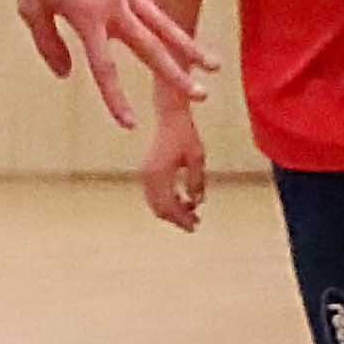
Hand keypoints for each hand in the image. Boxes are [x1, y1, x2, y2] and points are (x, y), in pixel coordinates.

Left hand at [15, 0, 210, 130]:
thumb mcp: (30, 8)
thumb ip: (48, 44)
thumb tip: (67, 74)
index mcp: (87, 18)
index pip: (104, 67)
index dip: (116, 97)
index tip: (130, 123)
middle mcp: (113, 9)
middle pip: (150, 49)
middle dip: (175, 75)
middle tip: (199, 97)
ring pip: (165, 29)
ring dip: (190, 49)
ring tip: (214, 67)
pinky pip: (155, 12)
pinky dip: (171, 28)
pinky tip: (184, 42)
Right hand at [134, 98, 208, 233]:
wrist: (170, 117)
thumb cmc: (185, 135)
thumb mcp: (197, 159)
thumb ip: (197, 182)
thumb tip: (197, 203)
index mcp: (159, 174)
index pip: (168, 207)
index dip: (181, 219)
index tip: (195, 226)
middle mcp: (148, 176)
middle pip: (159, 208)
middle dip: (177, 218)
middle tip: (195, 224)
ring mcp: (145, 174)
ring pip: (155, 203)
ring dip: (172, 211)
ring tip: (191, 214)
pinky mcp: (147, 171)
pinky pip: (154, 194)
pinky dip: (167, 201)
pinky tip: (183, 200)